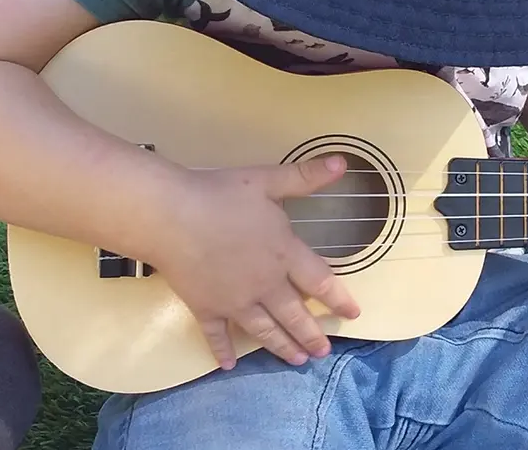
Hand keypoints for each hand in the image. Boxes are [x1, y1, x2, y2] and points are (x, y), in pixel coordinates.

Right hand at [151, 154, 360, 369]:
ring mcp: (234, 302)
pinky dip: (224, 351)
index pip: (320, 281)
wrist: (173, 217)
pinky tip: (229, 366)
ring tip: (298, 361)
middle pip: (294, 315)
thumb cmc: (222, 195)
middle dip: (311, 335)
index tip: (354, 314)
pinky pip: (217, 335)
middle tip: (325, 352)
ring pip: (264, 330)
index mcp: (283, 253)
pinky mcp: (206, 308)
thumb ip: (306, 176)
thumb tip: (343, 162)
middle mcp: (264, 285)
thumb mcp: (268, 180)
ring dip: (282, 347)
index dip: (339, 298)